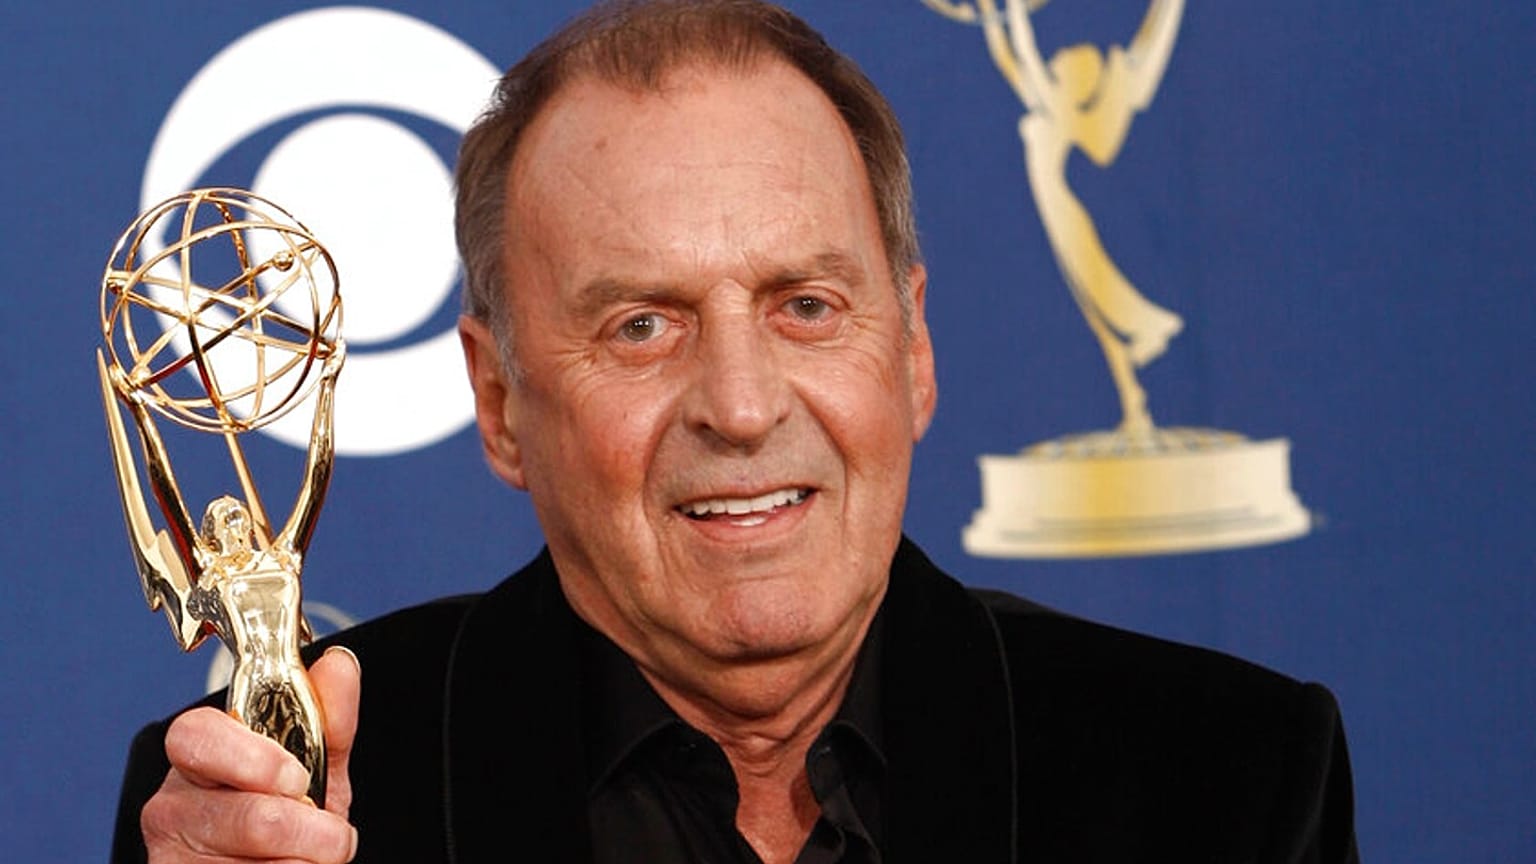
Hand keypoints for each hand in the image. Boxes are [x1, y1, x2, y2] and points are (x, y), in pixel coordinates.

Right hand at [142, 647, 360, 862]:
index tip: (298, 779)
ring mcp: (170, 855)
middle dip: (304, 829)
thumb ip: (329, 718)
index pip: (198, 736)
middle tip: (329, 834)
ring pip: (249, 862)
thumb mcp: (316, 764)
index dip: (254, 759)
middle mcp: (174, 804)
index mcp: (201, 755)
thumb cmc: (290, 814)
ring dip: (304, 861)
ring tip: (313, 855)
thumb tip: (336, 664)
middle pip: (241, 815)